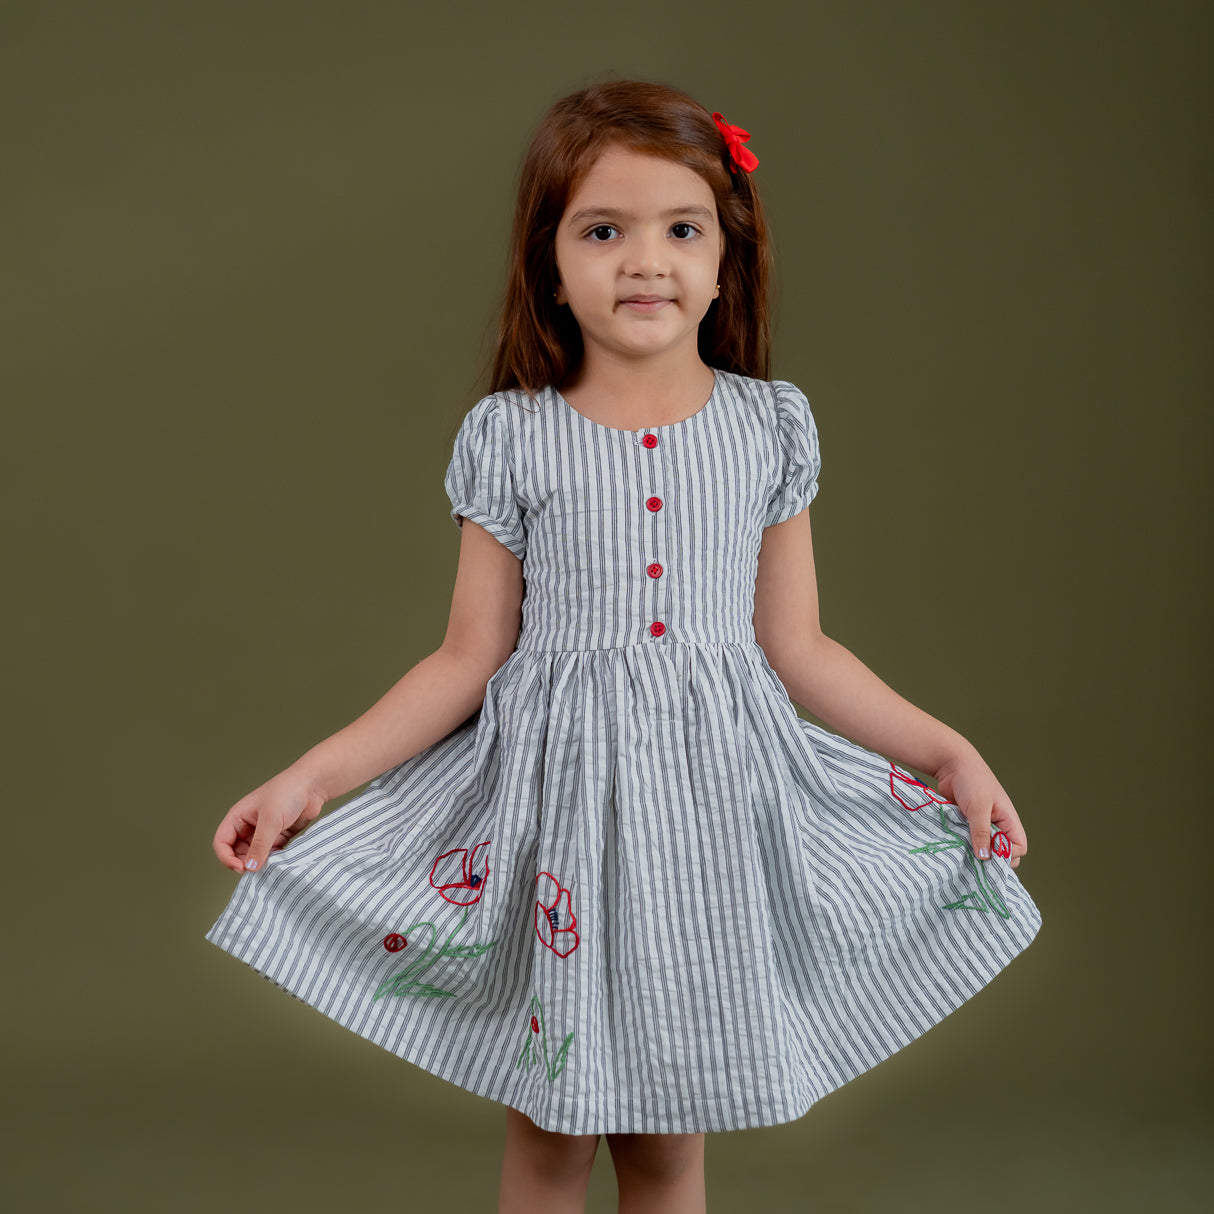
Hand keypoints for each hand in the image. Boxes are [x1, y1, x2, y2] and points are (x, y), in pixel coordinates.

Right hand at [212, 768, 327, 874]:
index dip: (226, 857)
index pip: (222, 842)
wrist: (313, 785)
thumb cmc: (288, 792)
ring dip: (260, 863)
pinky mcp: (279, 836)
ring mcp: (263, 831)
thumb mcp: (271, 819)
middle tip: (257, 870)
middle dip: (244, 862)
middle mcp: (248, 825)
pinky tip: (281, 861)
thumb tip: (250, 867)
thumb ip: (260, 845)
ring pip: (254, 855)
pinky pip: (271, 854)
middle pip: (237, 852)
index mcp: (238, 817)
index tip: (240, 868)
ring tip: (271, 865)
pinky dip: (274, 860)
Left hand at [933, 748, 1027, 868]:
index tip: (991, 855)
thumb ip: (981, 832)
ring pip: (982, 847)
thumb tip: (984, 858)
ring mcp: (981, 825)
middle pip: (1001, 851)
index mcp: (1008, 820)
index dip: (1008, 854)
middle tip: (974, 858)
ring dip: (973, 851)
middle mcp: (997, 825)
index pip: (1019, 847)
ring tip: (962, 852)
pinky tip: (953, 846)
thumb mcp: (978, 808)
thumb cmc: (971, 781)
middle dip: (990, 857)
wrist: (951, 765)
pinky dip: (962, 844)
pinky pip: (967, 840)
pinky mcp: (965, 824)